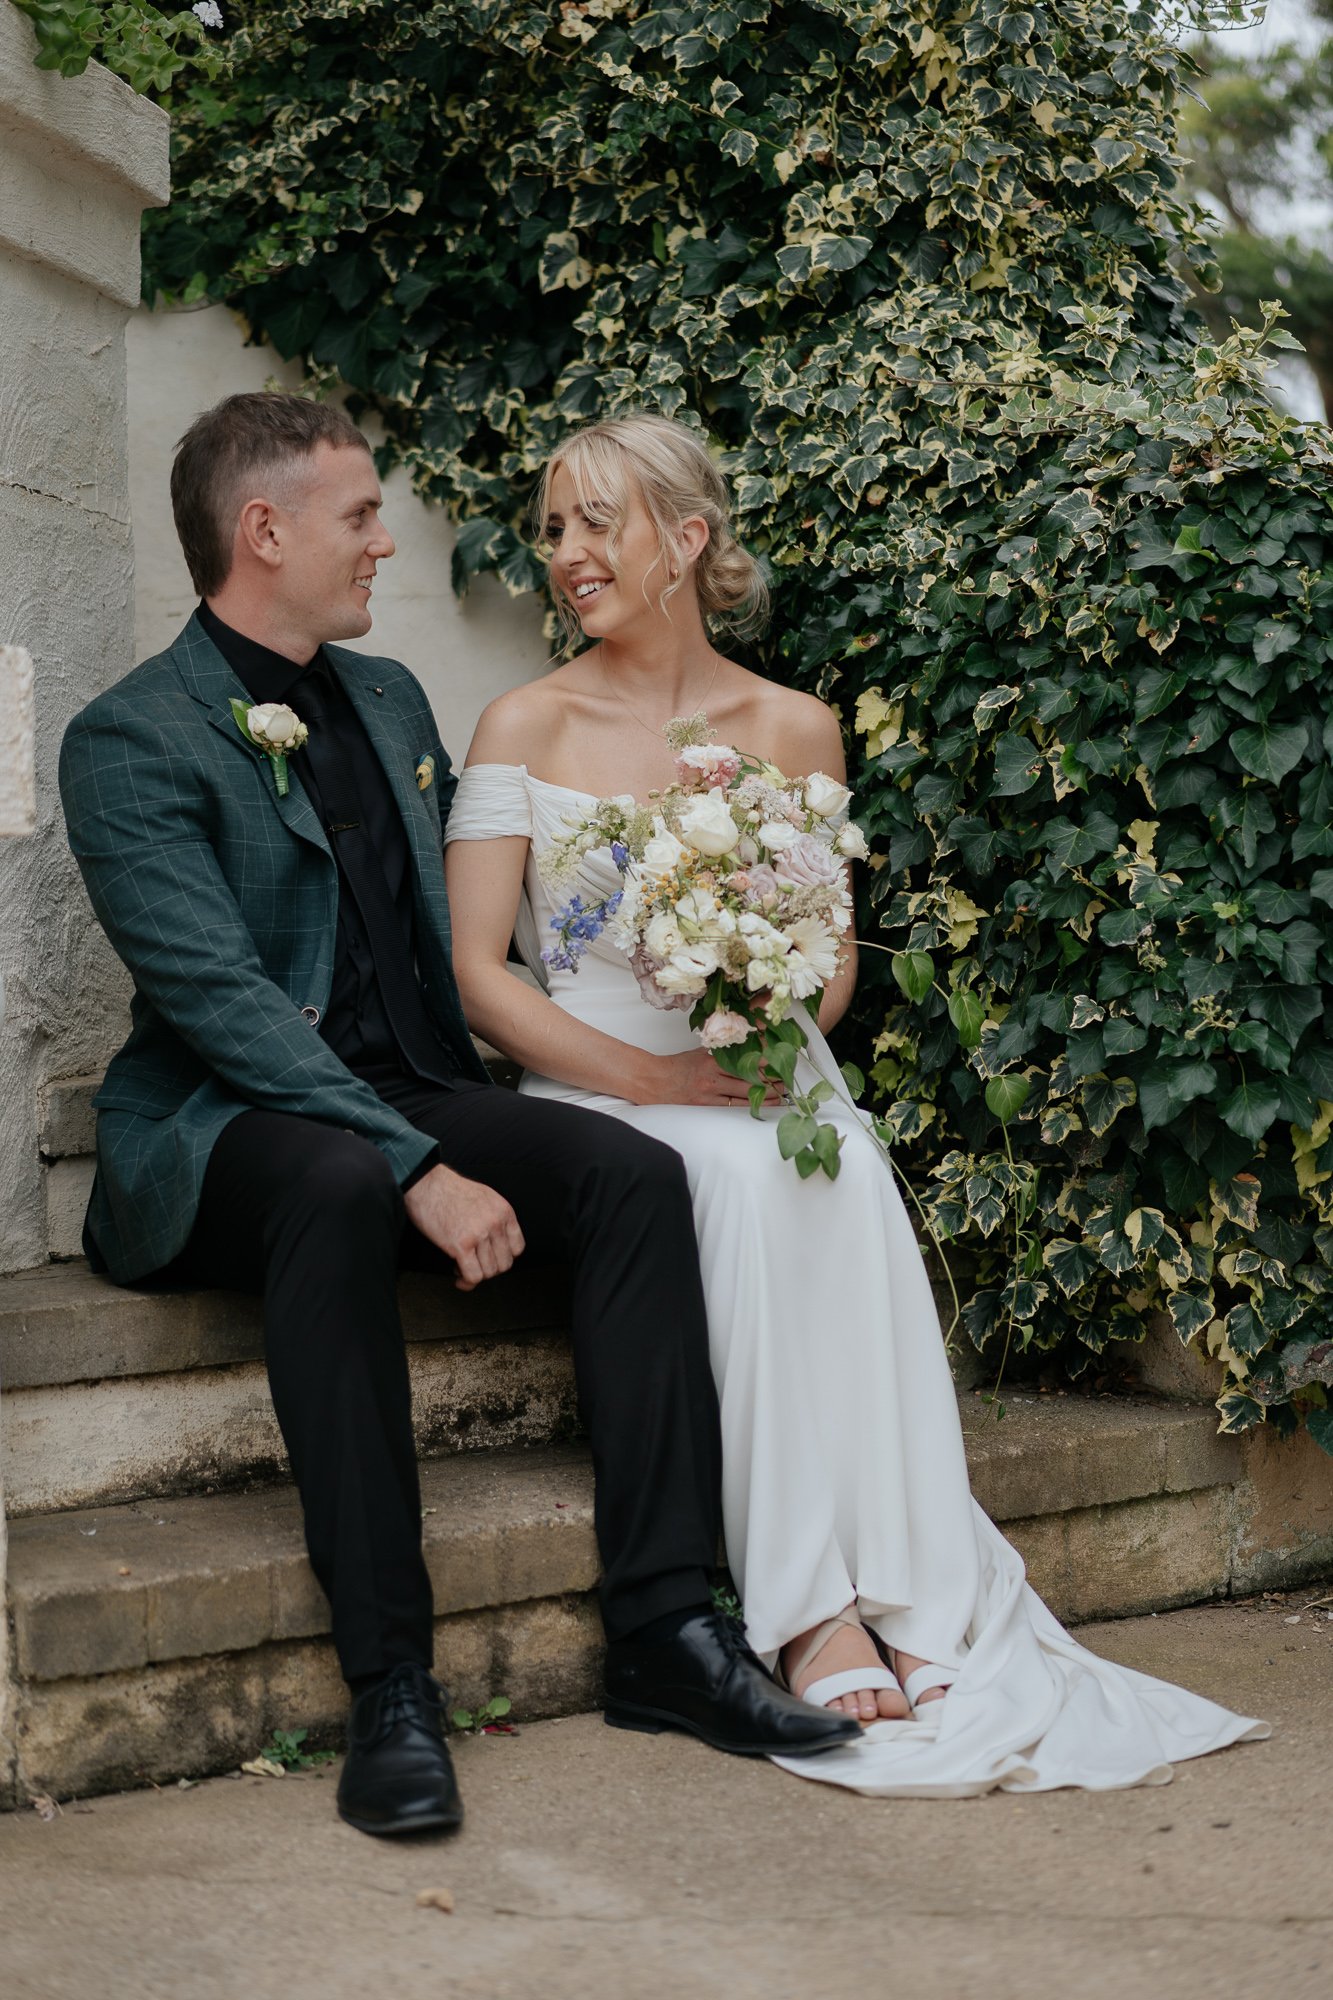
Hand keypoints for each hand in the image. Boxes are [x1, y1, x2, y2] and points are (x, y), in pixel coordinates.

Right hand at [404, 1163, 524, 1290]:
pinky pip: (473, 1276)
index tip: (490, 1258)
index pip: (517, 1248)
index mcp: (504, 1211)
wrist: (426, 1183)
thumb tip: (497, 1243)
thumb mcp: (485, 1197)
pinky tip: (458, 1277)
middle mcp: (495, 1223)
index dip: (503, 1257)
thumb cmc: (449, 1190)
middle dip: (488, 1269)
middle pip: (504, 1264)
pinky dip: (466, 1282)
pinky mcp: (460, 1245)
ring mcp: (479, 1234)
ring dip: (475, 1275)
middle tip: (474, 1264)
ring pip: (488, 1272)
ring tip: (462, 1267)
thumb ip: (495, 1218)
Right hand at [634, 1049, 783, 1108]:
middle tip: (786, 1080)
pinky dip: (750, 1104)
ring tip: (781, 1094)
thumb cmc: (678, 1067)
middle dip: (770, 1080)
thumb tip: (746, 1044)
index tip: (780, 1060)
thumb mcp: (701, 1052)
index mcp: (712, 1059)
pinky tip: (762, 1105)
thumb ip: (723, 1051)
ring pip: (744, 1094)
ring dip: (765, 1095)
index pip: (744, 1059)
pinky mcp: (706, 1106)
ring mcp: (709, 1092)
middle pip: (748, 1078)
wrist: (654, 1081)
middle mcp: (712, 1075)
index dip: (765, 1061)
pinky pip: (732, 1106)